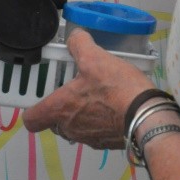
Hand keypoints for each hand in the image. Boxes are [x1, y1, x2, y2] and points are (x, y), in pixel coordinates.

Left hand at [22, 29, 155, 148]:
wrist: (146, 117)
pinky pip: (94, 130)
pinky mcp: (106, 142)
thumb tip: (74, 36)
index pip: (32, 119)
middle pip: (55, 121)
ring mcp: (88, 138)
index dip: (33, 107)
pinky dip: (99, 118)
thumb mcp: (95, 57)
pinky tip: (113, 102)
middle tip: (75, 85)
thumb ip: (79, 43)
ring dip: (81, 111)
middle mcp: (70, 128)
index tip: (43, 93)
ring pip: (75, 125)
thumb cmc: (116, 89)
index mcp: (61, 109)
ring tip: (97, 91)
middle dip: (63, 104)